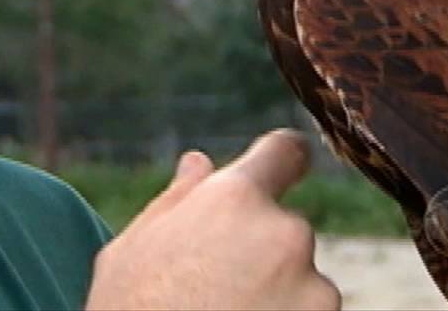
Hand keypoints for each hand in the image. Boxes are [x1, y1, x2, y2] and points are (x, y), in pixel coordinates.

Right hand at [84, 129, 340, 310]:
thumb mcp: (133, 250)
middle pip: (284, 228)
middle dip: (261, 251)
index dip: (281, 161)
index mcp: (234, 199)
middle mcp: (285, 233)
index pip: (285, 153)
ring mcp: (314, 288)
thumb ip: (176, 200)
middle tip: (217, 286)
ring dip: (278, 294)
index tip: (284, 170)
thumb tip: (199, 163)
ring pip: (302, 281)